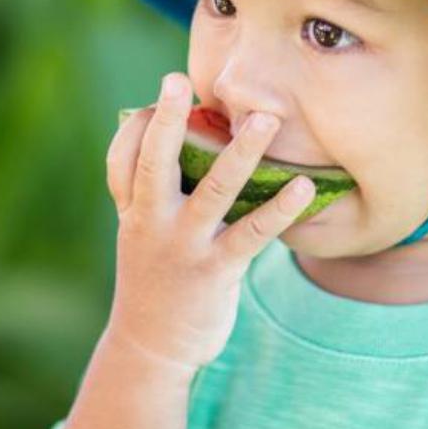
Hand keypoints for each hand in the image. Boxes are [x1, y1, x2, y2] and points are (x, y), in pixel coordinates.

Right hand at [103, 72, 314, 372]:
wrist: (150, 349)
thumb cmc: (154, 274)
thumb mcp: (141, 231)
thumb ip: (152, 188)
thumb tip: (181, 132)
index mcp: (132, 210)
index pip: (123, 157)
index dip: (140, 124)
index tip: (166, 93)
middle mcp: (152, 223)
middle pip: (154, 163)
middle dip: (167, 122)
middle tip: (178, 79)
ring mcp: (184, 246)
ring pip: (214, 190)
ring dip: (242, 153)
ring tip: (268, 118)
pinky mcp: (216, 271)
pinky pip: (253, 234)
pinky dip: (280, 209)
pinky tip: (304, 187)